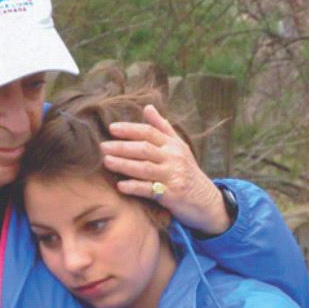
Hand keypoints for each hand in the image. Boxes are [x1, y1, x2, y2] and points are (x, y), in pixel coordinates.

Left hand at [102, 104, 231, 235]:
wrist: (206, 201)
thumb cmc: (187, 171)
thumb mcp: (179, 147)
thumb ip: (162, 128)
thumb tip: (147, 107)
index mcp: (173, 145)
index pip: (149, 133)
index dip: (130, 129)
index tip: (111, 128)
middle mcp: (173, 158)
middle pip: (144, 149)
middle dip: (122, 147)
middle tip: (102, 146)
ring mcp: (173, 177)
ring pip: (145, 168)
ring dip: (124, 164)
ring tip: (107, 162)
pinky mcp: (172, 195)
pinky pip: (150, 190)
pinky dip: (135, 187)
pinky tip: (120, 186)